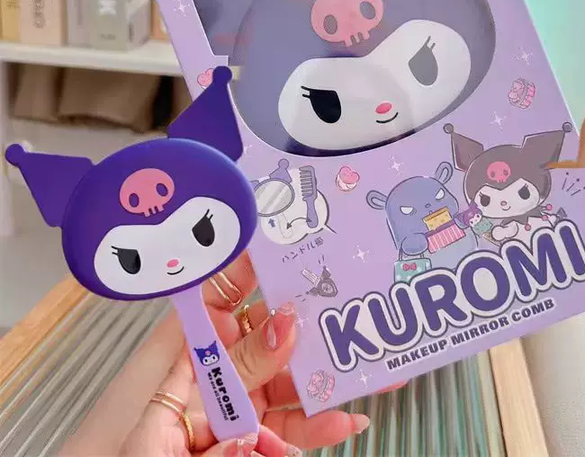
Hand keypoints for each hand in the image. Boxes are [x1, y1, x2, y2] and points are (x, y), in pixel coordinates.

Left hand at [66, 252, 391, 456]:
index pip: (231, 288)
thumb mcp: (180, 397)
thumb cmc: (126, 444)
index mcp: (195, 340)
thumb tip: (283, 330)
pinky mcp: (256, 436)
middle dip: (314, 321)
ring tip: (363, 367)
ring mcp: (243, 400)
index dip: (263, 263)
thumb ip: (234, 368)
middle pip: (275, 331)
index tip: (298, 242)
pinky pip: (294, 423)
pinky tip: (346, 417)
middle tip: (349, 305)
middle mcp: (224, 364)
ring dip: (329, 374)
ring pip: (293, 377)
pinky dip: (322, 423)